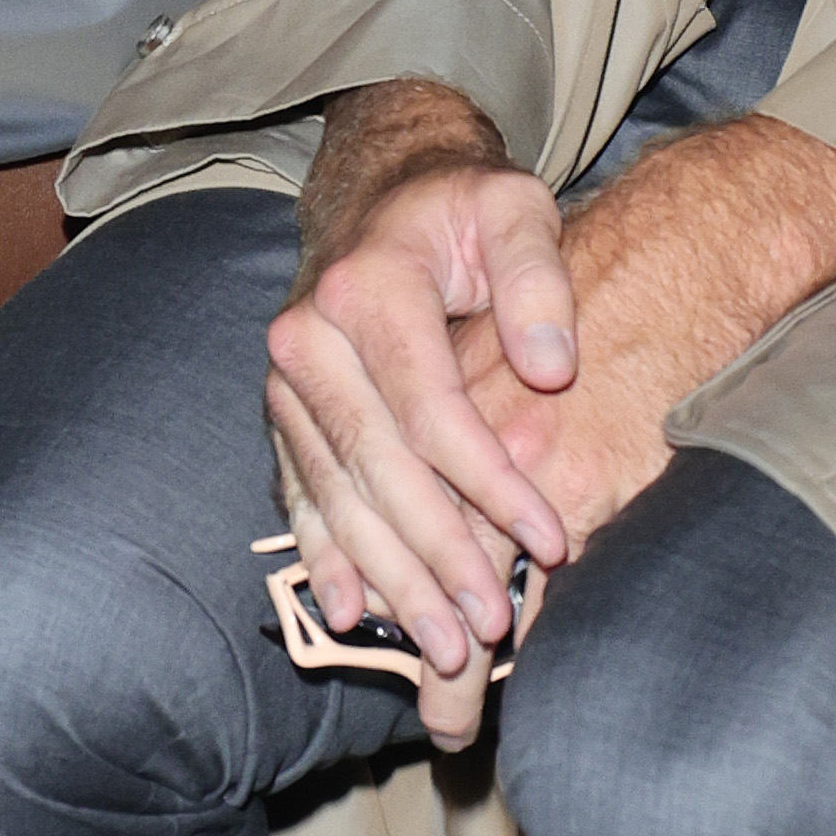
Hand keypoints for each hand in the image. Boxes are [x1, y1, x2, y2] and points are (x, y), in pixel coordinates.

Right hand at [267, 82, 582, 746]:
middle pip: (377, 469)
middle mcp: (307, 339)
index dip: (491, 484)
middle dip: (437, 557)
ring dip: (392, 578)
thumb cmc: (464, 208)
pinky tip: (355, 612)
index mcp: (366, 290)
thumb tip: (550, 370)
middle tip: (488, 630)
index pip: (432, 411)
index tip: (551, 540)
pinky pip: (300, 495)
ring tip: (445, 645)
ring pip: (338, 497)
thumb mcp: (515, 209)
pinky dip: (326, 557)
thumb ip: (538, 278)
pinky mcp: (283, 413)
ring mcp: (287, 382)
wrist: (384, 191)